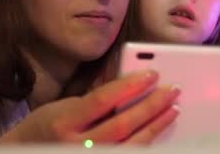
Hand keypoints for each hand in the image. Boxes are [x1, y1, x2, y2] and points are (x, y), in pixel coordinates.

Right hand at [0, 69, 179, 144]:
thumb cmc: (46, 127)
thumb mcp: (64, 107)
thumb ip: (95, 99)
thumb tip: (130, 85)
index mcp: (65, 122)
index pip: (103, 100)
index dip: (130, 86)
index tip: (152, 74)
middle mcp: (76, 146)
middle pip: (122, 124)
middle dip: (151, 106)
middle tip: (172, 90)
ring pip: (131, 145)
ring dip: (156, 125)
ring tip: (172, 109)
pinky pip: (130, 153)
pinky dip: (147, 143)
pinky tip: (159, 130)